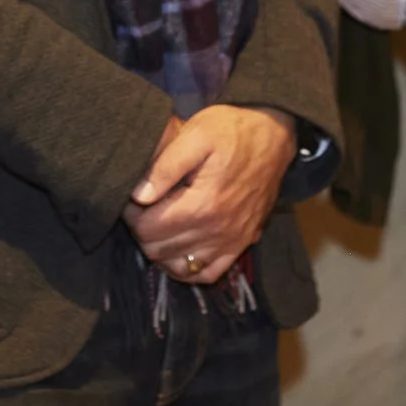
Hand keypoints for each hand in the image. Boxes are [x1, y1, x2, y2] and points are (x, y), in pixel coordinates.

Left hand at [124, 105, 294, 284]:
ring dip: (160, 248)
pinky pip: (207, 274)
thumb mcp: (196, 134)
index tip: (132, 197)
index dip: (131, 214)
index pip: (148, 229)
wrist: (274, 135)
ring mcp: (231, 241)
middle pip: (158, 249)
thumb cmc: (232, 131)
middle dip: (143, 229)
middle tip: (143, 207)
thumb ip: (165, 166)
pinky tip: (178, 247)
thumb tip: (138, 195)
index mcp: (203, 205)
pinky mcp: (242, 244)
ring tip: (158, 222)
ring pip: (178, 266)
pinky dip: (187, 267)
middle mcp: (217, 231)